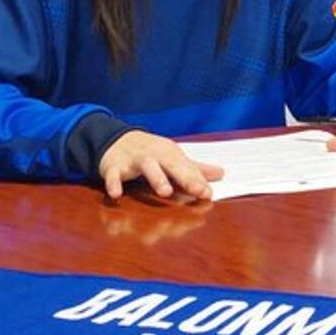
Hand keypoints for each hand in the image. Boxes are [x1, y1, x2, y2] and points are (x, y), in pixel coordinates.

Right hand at [99, 130, 223, 200]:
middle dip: (184, 177)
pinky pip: (113, 174)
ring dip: (157, 177)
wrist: (117, 140)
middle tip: (197, 190)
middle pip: (171, 164)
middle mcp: (155, 155)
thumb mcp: (173, 159)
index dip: (197, 180)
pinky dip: (114, 183)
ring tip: (166, 192)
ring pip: (146, 166)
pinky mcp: (114, 166)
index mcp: (171, 154)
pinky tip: (117, 194)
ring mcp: (134, 160)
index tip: (208, 194)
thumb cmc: (151, 154)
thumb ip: (195, 170)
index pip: (187, 168)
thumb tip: (222, 173)